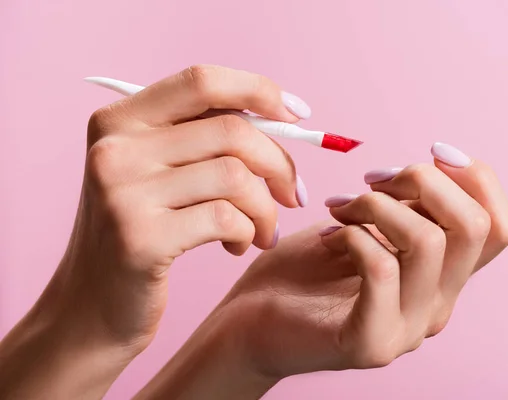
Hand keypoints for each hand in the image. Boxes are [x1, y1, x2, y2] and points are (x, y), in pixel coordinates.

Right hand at [0, 65, 309, 398]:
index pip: (203, 81)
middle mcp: (114, 148)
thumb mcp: (157, 174)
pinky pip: (227, 219)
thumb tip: (283, 117)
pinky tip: (238, 247)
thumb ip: (203, 139)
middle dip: (280, 165)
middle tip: (294, 196)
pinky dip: (248, 233)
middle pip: (232, 130)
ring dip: (266, 209)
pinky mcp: (139, 238)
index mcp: (118, 120)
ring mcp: (122, 192)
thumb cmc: (141, 234)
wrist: (90, 308)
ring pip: (236, 177)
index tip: (298, 114)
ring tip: (263, 232)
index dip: (260, 90)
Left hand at [135, 143, 507, 398]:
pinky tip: (327, 235)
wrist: (250, 324)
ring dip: (376, 204)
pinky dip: (353, 235)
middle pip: (475, 227)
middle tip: (371, 178)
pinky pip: (381, 268)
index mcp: (442, 278)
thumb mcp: (364, 226)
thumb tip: (434, 167)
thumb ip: (406, 208)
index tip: (430, 151)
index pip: (501, 227)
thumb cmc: (304, 270)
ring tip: (339, 206)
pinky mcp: (369, 342)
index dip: (476, 177)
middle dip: (422, 181)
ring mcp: (407, 329)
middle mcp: (437, 307)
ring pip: (429, 241)